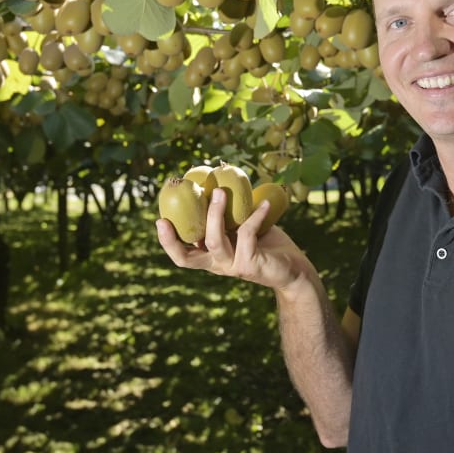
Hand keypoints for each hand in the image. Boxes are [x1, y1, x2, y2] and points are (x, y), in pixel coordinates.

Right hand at [156, 187, 308, 290]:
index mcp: (212, 256)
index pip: (183, 255)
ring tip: (220, 191)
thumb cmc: (268, 245)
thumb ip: (230, 216)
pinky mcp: (251, 264)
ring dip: (215, 214)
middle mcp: (219, 264)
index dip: (168, 242)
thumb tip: (219, 182)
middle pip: (187, 258)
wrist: (294, 270)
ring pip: (215, 241)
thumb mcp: (243, 229)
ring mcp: (234, 266)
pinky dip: (254, 216)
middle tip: (167, 215)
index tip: (159, 220)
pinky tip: (264, 203)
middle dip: (174, 239)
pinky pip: (247, 235)